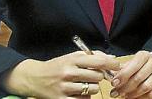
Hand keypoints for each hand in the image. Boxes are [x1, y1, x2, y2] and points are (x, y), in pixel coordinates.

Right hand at [2, 51, 119, 98]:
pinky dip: (85, 97)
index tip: (117, 66)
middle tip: (94, 76)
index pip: (98, 61)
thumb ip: (93, 56)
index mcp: (72, 59)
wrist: (34, 78)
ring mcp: (64, 87)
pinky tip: (80, 93)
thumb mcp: (73, 56)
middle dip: (99, 76)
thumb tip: (112, 59)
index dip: (111, 64)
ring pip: (92, 89)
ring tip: (85, 84)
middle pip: (97, 76)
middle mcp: (68, 72)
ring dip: (93, 87)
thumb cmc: (58, 65)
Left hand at [110, 50, 151, 98]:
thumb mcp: (131, 62)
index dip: (123, 75)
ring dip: (133, 94)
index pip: (134, 65)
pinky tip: (134, 97)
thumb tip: (111, 76)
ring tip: (124, 96)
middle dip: (125, 87)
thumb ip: (122, 69)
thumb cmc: (140, 64)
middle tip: (116, 93)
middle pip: (139, 78)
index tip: (114, 83)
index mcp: (144, 56)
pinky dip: (142, 98)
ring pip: (146, 87)